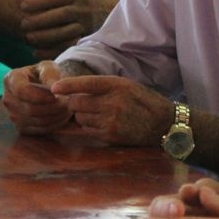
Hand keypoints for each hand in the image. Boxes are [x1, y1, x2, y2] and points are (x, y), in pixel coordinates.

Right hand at [2, 60, 72, 133]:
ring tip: (68, 108)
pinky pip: (38, 129)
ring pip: (36, 121)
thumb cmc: (46, 74)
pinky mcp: (21, 127)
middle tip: (69, 103)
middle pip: (30, 108)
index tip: (56, 95)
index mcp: (11, 79)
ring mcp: (12, 114)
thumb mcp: (49, 67)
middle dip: (52, 107)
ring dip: (55, 116)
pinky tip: (63, 116)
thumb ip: (51, 74)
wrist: (44, 86)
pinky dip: (54, 125)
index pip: (21, 90)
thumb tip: (53, 87)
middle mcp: (8, 98)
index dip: (40, 95)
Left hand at [14, 0, 120, 58]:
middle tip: (22, 24)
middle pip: (61, 14)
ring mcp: (86, 25)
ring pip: (66, 32)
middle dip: (42, 20)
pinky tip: (37, 52)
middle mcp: (82, 9)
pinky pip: (70, 46)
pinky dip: (54, 50)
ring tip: (28, 38)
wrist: (111, 13)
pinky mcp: (86, 39)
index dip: (40, 1)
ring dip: (47, 36)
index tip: (23, 5)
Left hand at [52, 74, 173, 145]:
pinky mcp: (110, 135)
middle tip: (81, 104)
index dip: (67, 85)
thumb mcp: (128, 86)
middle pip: (77, 103)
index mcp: (117, 85)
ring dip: (82, 116)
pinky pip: (87, 130)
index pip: (86, 83)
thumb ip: (105, 87)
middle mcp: (113, 102)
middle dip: (74, 103)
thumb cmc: (144, 101)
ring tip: (96, 114)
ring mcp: (111, 120)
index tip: (54, 88)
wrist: (164, 123)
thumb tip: (77, 91)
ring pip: (80, 118)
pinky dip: (89, 127)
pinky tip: (101, 123)